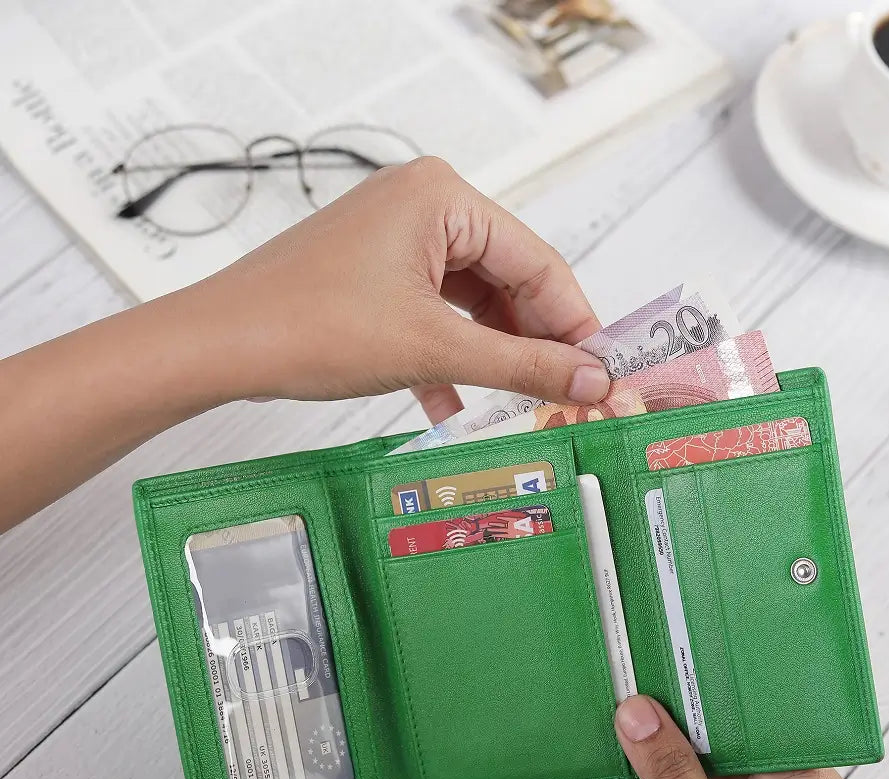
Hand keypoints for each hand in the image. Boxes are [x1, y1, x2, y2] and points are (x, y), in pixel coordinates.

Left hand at [0, 156, 609, 528]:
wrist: (220, 345)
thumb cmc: (310, 326)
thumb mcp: (434, 350)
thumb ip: (520, 365)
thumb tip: (588, 378)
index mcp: (444, 198)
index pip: (537, 262)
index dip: (574, 323)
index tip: (600, 370)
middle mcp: (424, 204)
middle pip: (507, 280)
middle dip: (532, 342)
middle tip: (565, 394)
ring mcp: (397, 237)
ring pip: (472, 301)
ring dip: (492, 354)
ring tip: (517, 402)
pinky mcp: (376, 270)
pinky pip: (436, 310)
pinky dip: (451, 354)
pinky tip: (453, 401)